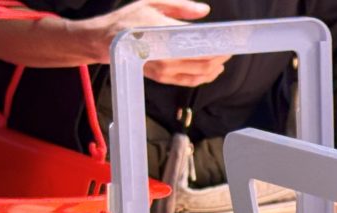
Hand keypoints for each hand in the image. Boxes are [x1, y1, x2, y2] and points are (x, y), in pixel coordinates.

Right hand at [89, 0, 230, 85]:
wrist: (105, 43)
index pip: (198, 40)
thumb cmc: (128, 21)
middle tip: (230, 47)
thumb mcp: (152, 4)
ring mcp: (164, 69)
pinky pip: (189, 81)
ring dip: (215, 67)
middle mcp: (165, 54)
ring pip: (198, 72)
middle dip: (220, 54)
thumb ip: (179, 6)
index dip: (218, 41)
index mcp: (162, 32)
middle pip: (203, 59)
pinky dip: (204, 77)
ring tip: (224, 58)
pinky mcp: (163, 78)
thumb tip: (204, 11)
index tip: (231, 37)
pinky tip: (213, 71)